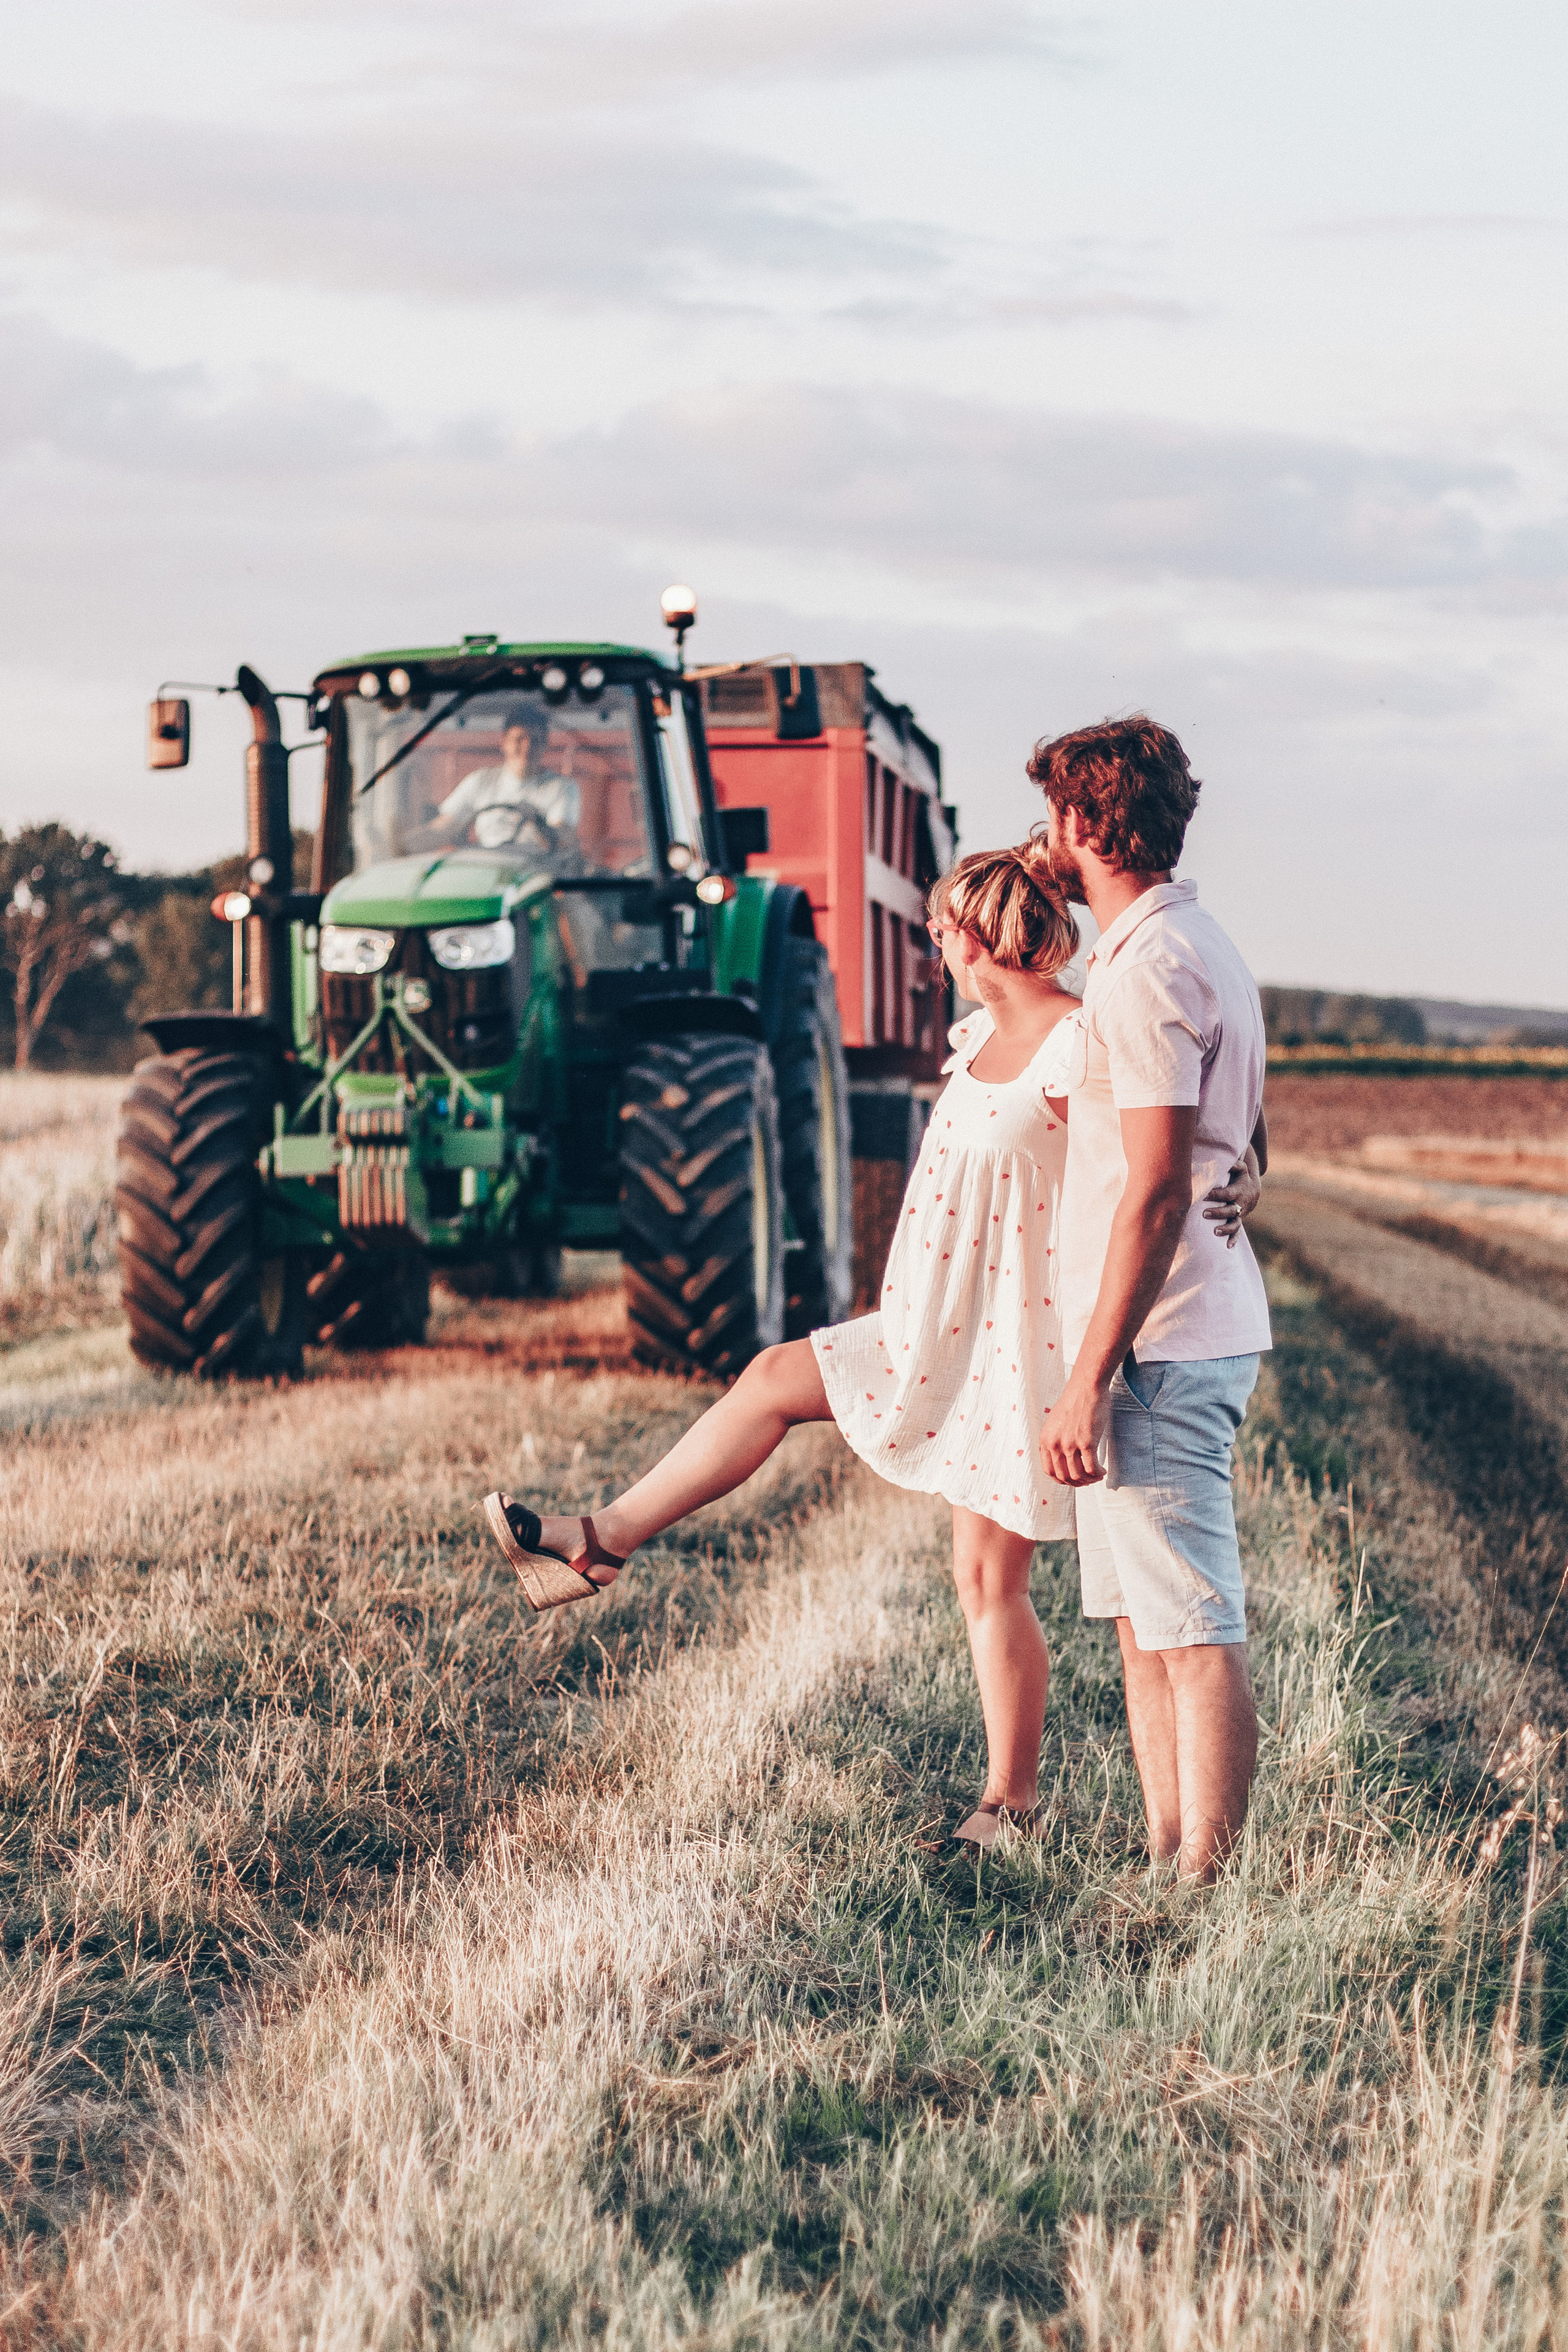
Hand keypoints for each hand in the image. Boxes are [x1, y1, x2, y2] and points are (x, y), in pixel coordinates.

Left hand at [1040, 1370, 1110, 1487]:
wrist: (1086, 1387)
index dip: (1062, 1480)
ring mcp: (1070, 1444)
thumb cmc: (1075, 1402)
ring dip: (1089, 1480)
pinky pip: (1092, 1469)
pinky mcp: (1086, 1442)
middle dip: (1077, 1483)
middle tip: (1088, 1480)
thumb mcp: (1055, 1422)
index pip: (1049, 1471)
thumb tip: (1062, 1457)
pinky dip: (1097, 1474)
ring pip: (1078, 1476)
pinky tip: (1102, 1471)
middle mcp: (1054, 1444)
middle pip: (1064, 1477)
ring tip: (1097, 1476)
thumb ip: (1055, 1439)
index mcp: (1045, 1439)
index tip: (1072, 1479)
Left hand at [1201, 1146, 1260, 1247]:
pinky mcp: (1239, 1221)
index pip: (1228, 1194)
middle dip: (1218, 1212)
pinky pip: (1238, 1232)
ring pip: (1235, 1223)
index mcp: (1239, 1190)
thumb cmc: (1240, 1177)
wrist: (1253, 1190)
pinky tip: (1228, 1247)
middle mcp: (1241, 1204)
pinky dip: (1234, 1239)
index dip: (1217, 1195)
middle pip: (1230, 1210)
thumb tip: (1228, 1161)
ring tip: (1215, 1231)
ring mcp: (1241, 1214)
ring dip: (1226, 1228)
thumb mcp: (1240, 1168)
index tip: (1204, 1195)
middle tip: (1203, 1213)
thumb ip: (1234, 1164)